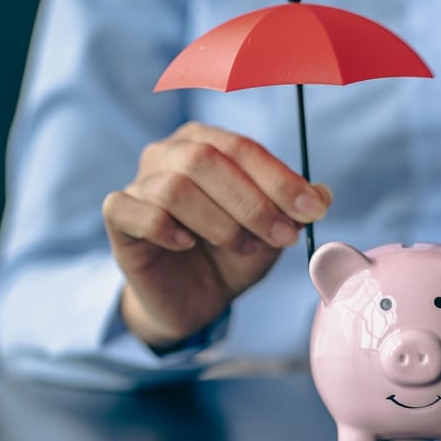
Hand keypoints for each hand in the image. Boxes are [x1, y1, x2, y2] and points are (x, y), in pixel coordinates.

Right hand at [102, 122, 331, 347]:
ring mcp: (139, 182)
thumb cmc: (232, 254)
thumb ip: (294, 210)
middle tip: (280, 236)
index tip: (311, 210)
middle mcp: (169, 153)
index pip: (243, 148)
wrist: (195, 298)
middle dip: (252, 202)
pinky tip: (187, 245)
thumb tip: (322, 194)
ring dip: (218, 222)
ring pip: (174, 188)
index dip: (279, 179)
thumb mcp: (272, 233)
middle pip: (205, 160)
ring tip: (238, 246)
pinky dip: (166, 229)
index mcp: (208, 142)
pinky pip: (135, 211)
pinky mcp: (118, 217)